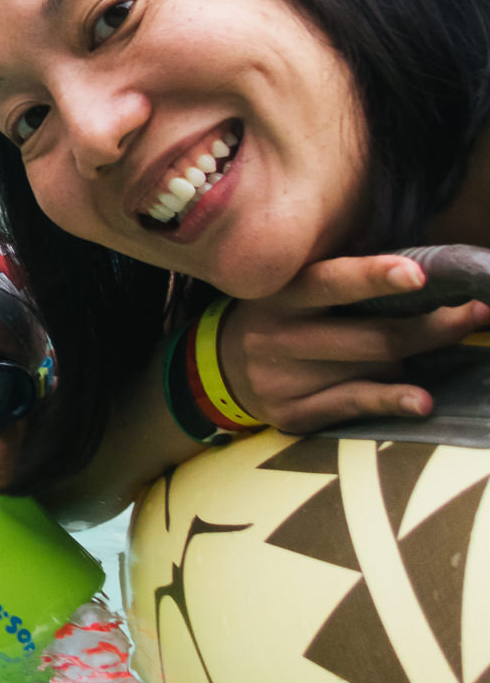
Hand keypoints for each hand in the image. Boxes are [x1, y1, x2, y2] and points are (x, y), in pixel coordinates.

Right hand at [218, 253, 489, 433]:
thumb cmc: (278, 316)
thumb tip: (418, 270)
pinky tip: (423, 401)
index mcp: (282, 294)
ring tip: (457, 338)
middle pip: (371, 335)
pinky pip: (353, 405)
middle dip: (432, 325)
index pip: (331, 282)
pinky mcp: (292, 412)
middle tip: (476, 313)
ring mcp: (283, 377)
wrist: (218, 366)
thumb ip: (340, 281)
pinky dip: (393, 401)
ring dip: (419, 358)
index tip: (418, 275)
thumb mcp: (293, 290)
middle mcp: (278, 335)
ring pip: (370, 369)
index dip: (374, 277)